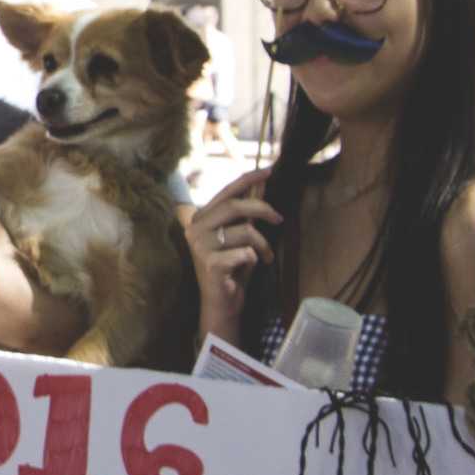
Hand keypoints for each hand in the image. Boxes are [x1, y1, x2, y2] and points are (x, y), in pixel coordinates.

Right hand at [184, 168, 279, 340]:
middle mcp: (194, 229)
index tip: (270, 170)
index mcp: (200, 218)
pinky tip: (250, 267)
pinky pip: (245, 252)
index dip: (249, 179)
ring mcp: (200, 247)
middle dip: (262, 209)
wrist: (222, 303)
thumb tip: (261, 182)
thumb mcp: (240, 235)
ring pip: (244, 231)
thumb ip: (246, 211)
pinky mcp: (210, 264)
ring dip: (263, 244)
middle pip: (235, 206)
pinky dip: (255, 258)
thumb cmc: (232, 268)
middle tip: (279, 219)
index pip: (226, 191)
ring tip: (266, 255)